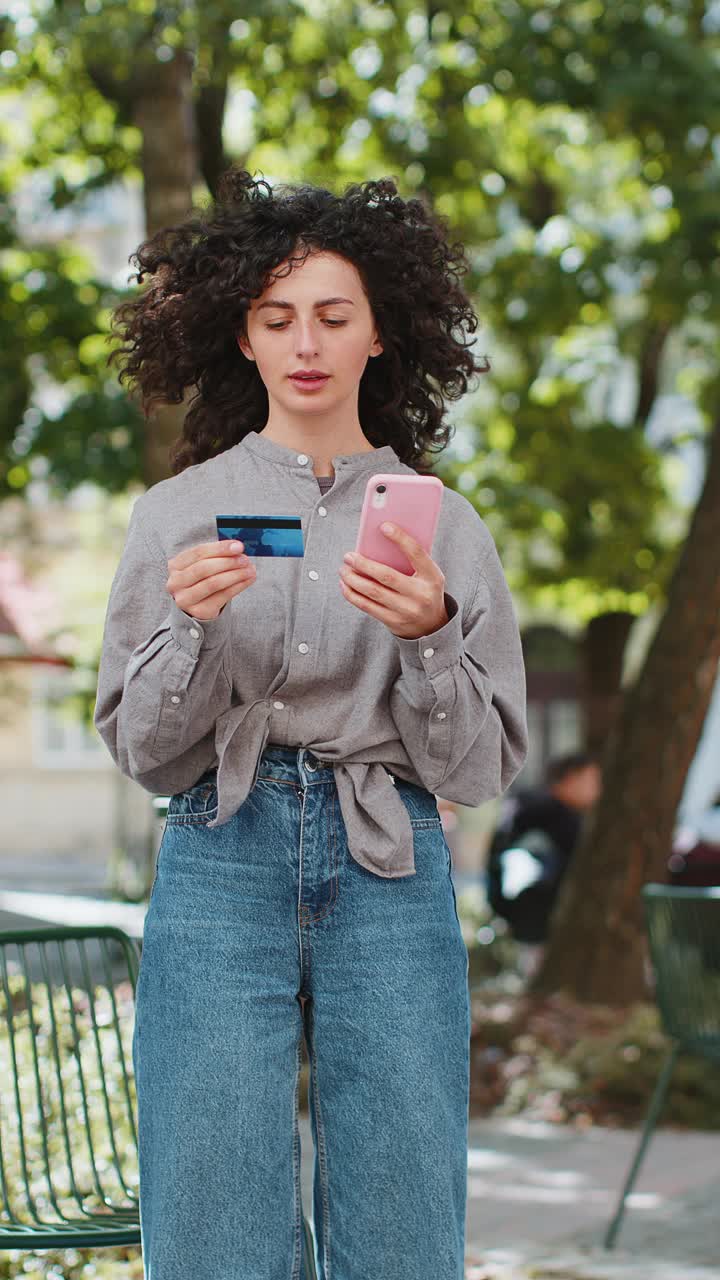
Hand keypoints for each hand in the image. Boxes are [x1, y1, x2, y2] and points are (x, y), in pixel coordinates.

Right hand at [166, 540, 256, 619]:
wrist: (195, 605)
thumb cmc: (200, 580)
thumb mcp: (202, 564)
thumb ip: (216, 555)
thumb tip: (237, 549)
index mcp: (175, 565)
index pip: (198, 552)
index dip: (220, 548)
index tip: (238, 546)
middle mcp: (176, 582)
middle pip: (204, 568)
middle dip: (228, 562)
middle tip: (245, 559)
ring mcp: (185, 599)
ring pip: (214, 583)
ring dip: (235, 574)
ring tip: (250, 570)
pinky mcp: (199, 611)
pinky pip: (222, 596)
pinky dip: (238, 586)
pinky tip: (247, 580)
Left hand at [339, 522, 448, 638]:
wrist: (433, 625)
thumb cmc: (425, 590)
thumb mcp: (428, 574)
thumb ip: (410, 560)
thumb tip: (379, 542)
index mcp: (432, 577)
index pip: (416, 553)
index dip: (400, 538)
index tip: (384, 526)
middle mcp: (420, 594)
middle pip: (386, 575)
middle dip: (363, 564)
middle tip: (348, 556)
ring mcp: (406, 610)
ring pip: (372, 592)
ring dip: (353, 579)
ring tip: (343, 569)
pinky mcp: (393, 622)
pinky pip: (367, 606)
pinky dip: (352, 594)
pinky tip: (345, 585)